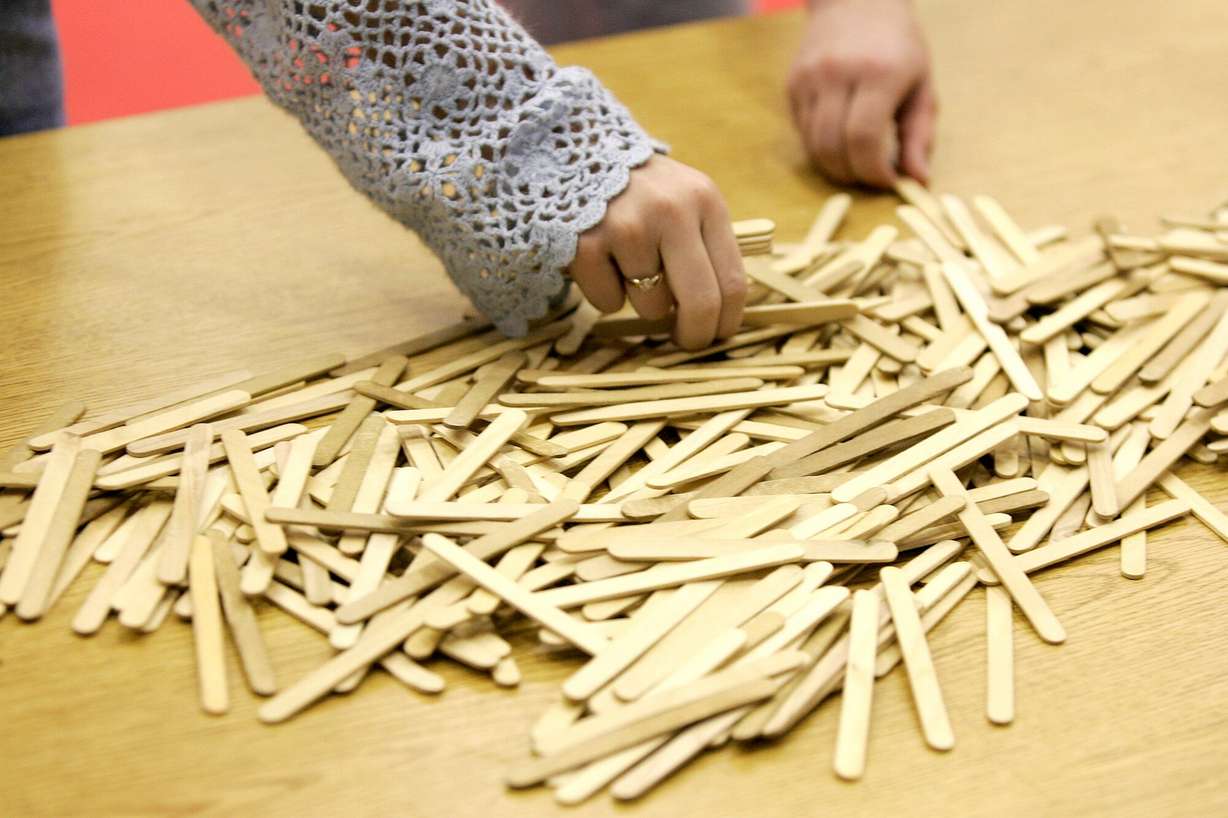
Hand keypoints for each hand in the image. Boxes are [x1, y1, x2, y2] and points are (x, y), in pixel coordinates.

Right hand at [568, 155, 746, 349]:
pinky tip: (600, 260)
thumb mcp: (685, 199)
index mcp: (705, 200)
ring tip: (627, 266)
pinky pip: (608, 301)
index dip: (727, 321)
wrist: (574, 151)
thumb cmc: (640, 190)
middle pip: (700, 302)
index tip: (717, 336)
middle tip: (686, 342)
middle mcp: (671, 211)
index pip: (732, 281)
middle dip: (696, 335)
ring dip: (642, 302)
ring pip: (651, 307)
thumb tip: (719, 317)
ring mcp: (627, 227)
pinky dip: (604, 293)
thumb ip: (706, 246)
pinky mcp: (587, 244)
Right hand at [787, 0, 935, 187]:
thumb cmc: (897, 46)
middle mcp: (838, 73)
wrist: (855, 1)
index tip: (887, 181)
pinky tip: (839, 137)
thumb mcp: (921, 85)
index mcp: (878, 72)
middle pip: (833, 148)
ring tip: (855, 164)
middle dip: (852, 175)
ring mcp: (809, 78)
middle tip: (869, 177)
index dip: (873, 171)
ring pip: (813, 145)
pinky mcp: (792, 84)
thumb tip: (918, 182)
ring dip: (834, 166)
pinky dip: (820, 146)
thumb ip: (920, 135)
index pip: (864, 139)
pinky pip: (802, 132)